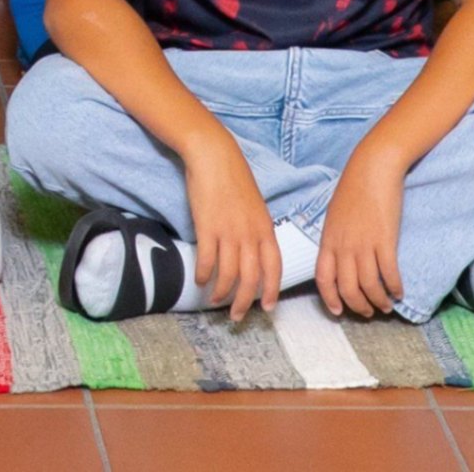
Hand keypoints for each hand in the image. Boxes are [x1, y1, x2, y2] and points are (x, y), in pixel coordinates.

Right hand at [178, 133, 280, 322]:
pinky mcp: (207, 227)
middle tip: (237, 316)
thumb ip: (257, 230)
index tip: (268, 308)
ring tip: (214, 300)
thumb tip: (255, 252)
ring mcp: (228, 232)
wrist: (214, 156)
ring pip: (229, 274)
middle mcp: (250, 234)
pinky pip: (207, 260)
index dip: (271, 290)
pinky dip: (203, 274)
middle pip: (251, 278)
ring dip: (221, 292)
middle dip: (245, 302)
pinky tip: (199, 280)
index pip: (274, 268)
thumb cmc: (234, 178)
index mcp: (265, 229)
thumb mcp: (255, 205)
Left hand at [314, 149, 406, 317]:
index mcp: (328, 240)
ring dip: (378, 301)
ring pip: (369, 286)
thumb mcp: (335, 215)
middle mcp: (343, 246)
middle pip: (348, 288)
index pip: (323, 279)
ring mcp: (364, 244)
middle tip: (368, 313)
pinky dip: (394, 287)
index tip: (339, 312)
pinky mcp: (385, 240)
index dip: (331, 299)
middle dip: (358, 306)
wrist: (372, 168)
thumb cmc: (353, 188)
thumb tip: (340, 260)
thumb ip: (335, 239)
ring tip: (386, 306)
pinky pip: (389, 273)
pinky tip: (399, 292)